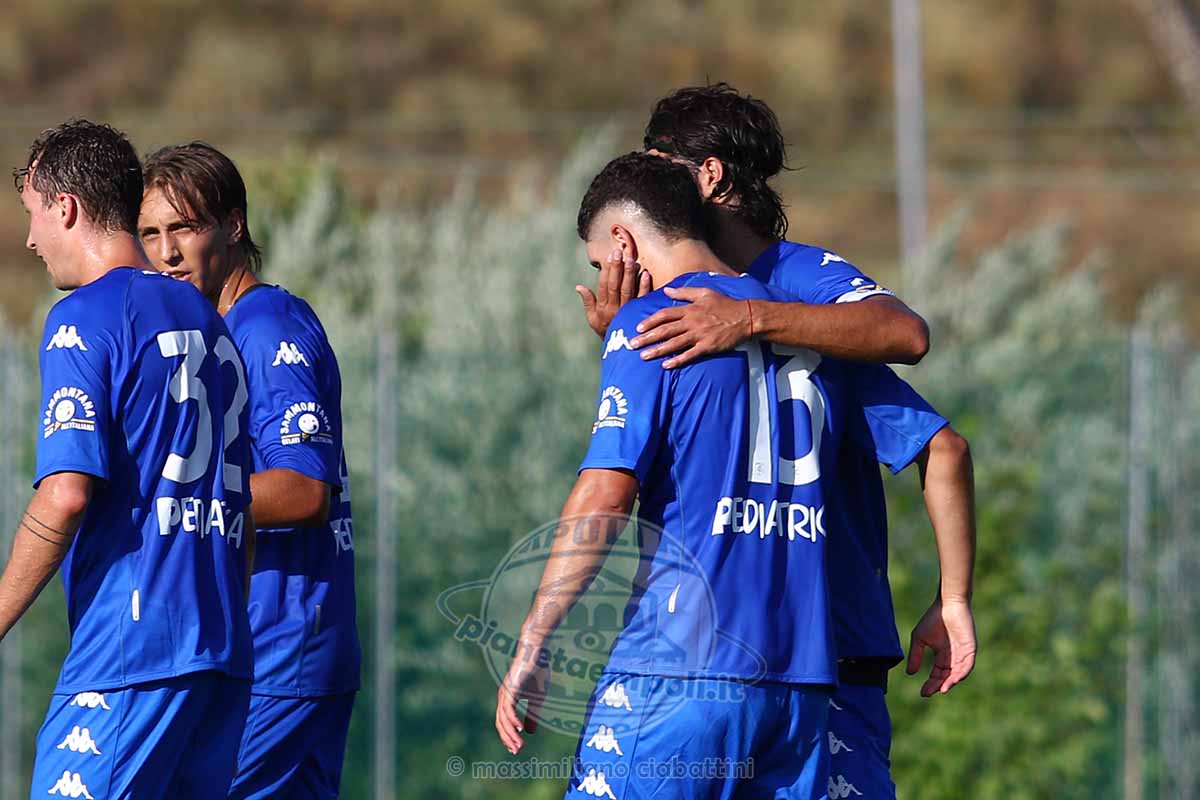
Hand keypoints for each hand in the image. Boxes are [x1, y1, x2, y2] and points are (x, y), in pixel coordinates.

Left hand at [495, 641, 549, 754]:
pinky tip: (520, 729)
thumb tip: (529, 732)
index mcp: (508, 699)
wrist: (536, 651)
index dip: (508, 736)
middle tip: (516, 752)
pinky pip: (509, 708)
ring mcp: (506, 692)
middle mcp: (504, 697)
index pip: (504, 722)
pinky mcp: (511, 688)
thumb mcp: (537, 697)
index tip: (515, 749)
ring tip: (519, 745)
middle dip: (508, 739)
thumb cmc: (537, 671)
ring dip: (511, 734)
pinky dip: (513, 720)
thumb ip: (532, 714)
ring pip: (503, 719)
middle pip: (500, 723)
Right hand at [576, 249, 650, 337]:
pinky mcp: (640, 314)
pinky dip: (644, 287)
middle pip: (616, 286)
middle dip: (618, 268)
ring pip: (629, 291)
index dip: (607, 271)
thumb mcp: (592, 318)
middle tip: (620, 252)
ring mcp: (628, 312)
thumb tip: (578, 286)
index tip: (610, 256)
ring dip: (630, 275)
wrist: (620, 350)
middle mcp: (615, 309)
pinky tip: (646, 274)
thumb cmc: (605, 330)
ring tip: (631, 259)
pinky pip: (642, 299)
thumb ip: (588, 301)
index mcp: (603, 308)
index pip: (604, 286)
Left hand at [630, 287, 752, 367]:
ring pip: (674, 343)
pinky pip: (690, 355)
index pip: (665, 315)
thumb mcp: (704, 292)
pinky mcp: (708, 346)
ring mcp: (700, 335)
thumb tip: (667, 290)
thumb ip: (684, 292)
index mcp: (690, 309)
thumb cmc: (725, 304)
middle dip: (647, 338)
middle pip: (665, 330)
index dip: (650, 321)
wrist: (746, 317)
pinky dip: (678, 360)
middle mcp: (692, 322)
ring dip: (657, 350)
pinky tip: (666, 365)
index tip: (638, 328)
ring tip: (644, 356)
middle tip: (632, 345)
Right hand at [906, 597, 976, 696]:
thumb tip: (910, 673)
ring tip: (941, 690)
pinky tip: (952, 680)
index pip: (937, 674)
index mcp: (942, 655)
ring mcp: (962, 654)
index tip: (923, 693)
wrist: (947, 605)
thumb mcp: (919, 639)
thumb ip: (916, 655)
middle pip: (946, 677)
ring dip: (950, 683)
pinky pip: (967, 666)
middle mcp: (953, 658)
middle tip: (929, 693)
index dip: (930, 684)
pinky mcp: (970, 650)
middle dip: (938, 685)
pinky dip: (960, 674)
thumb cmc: (933, 619)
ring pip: (957, 674)